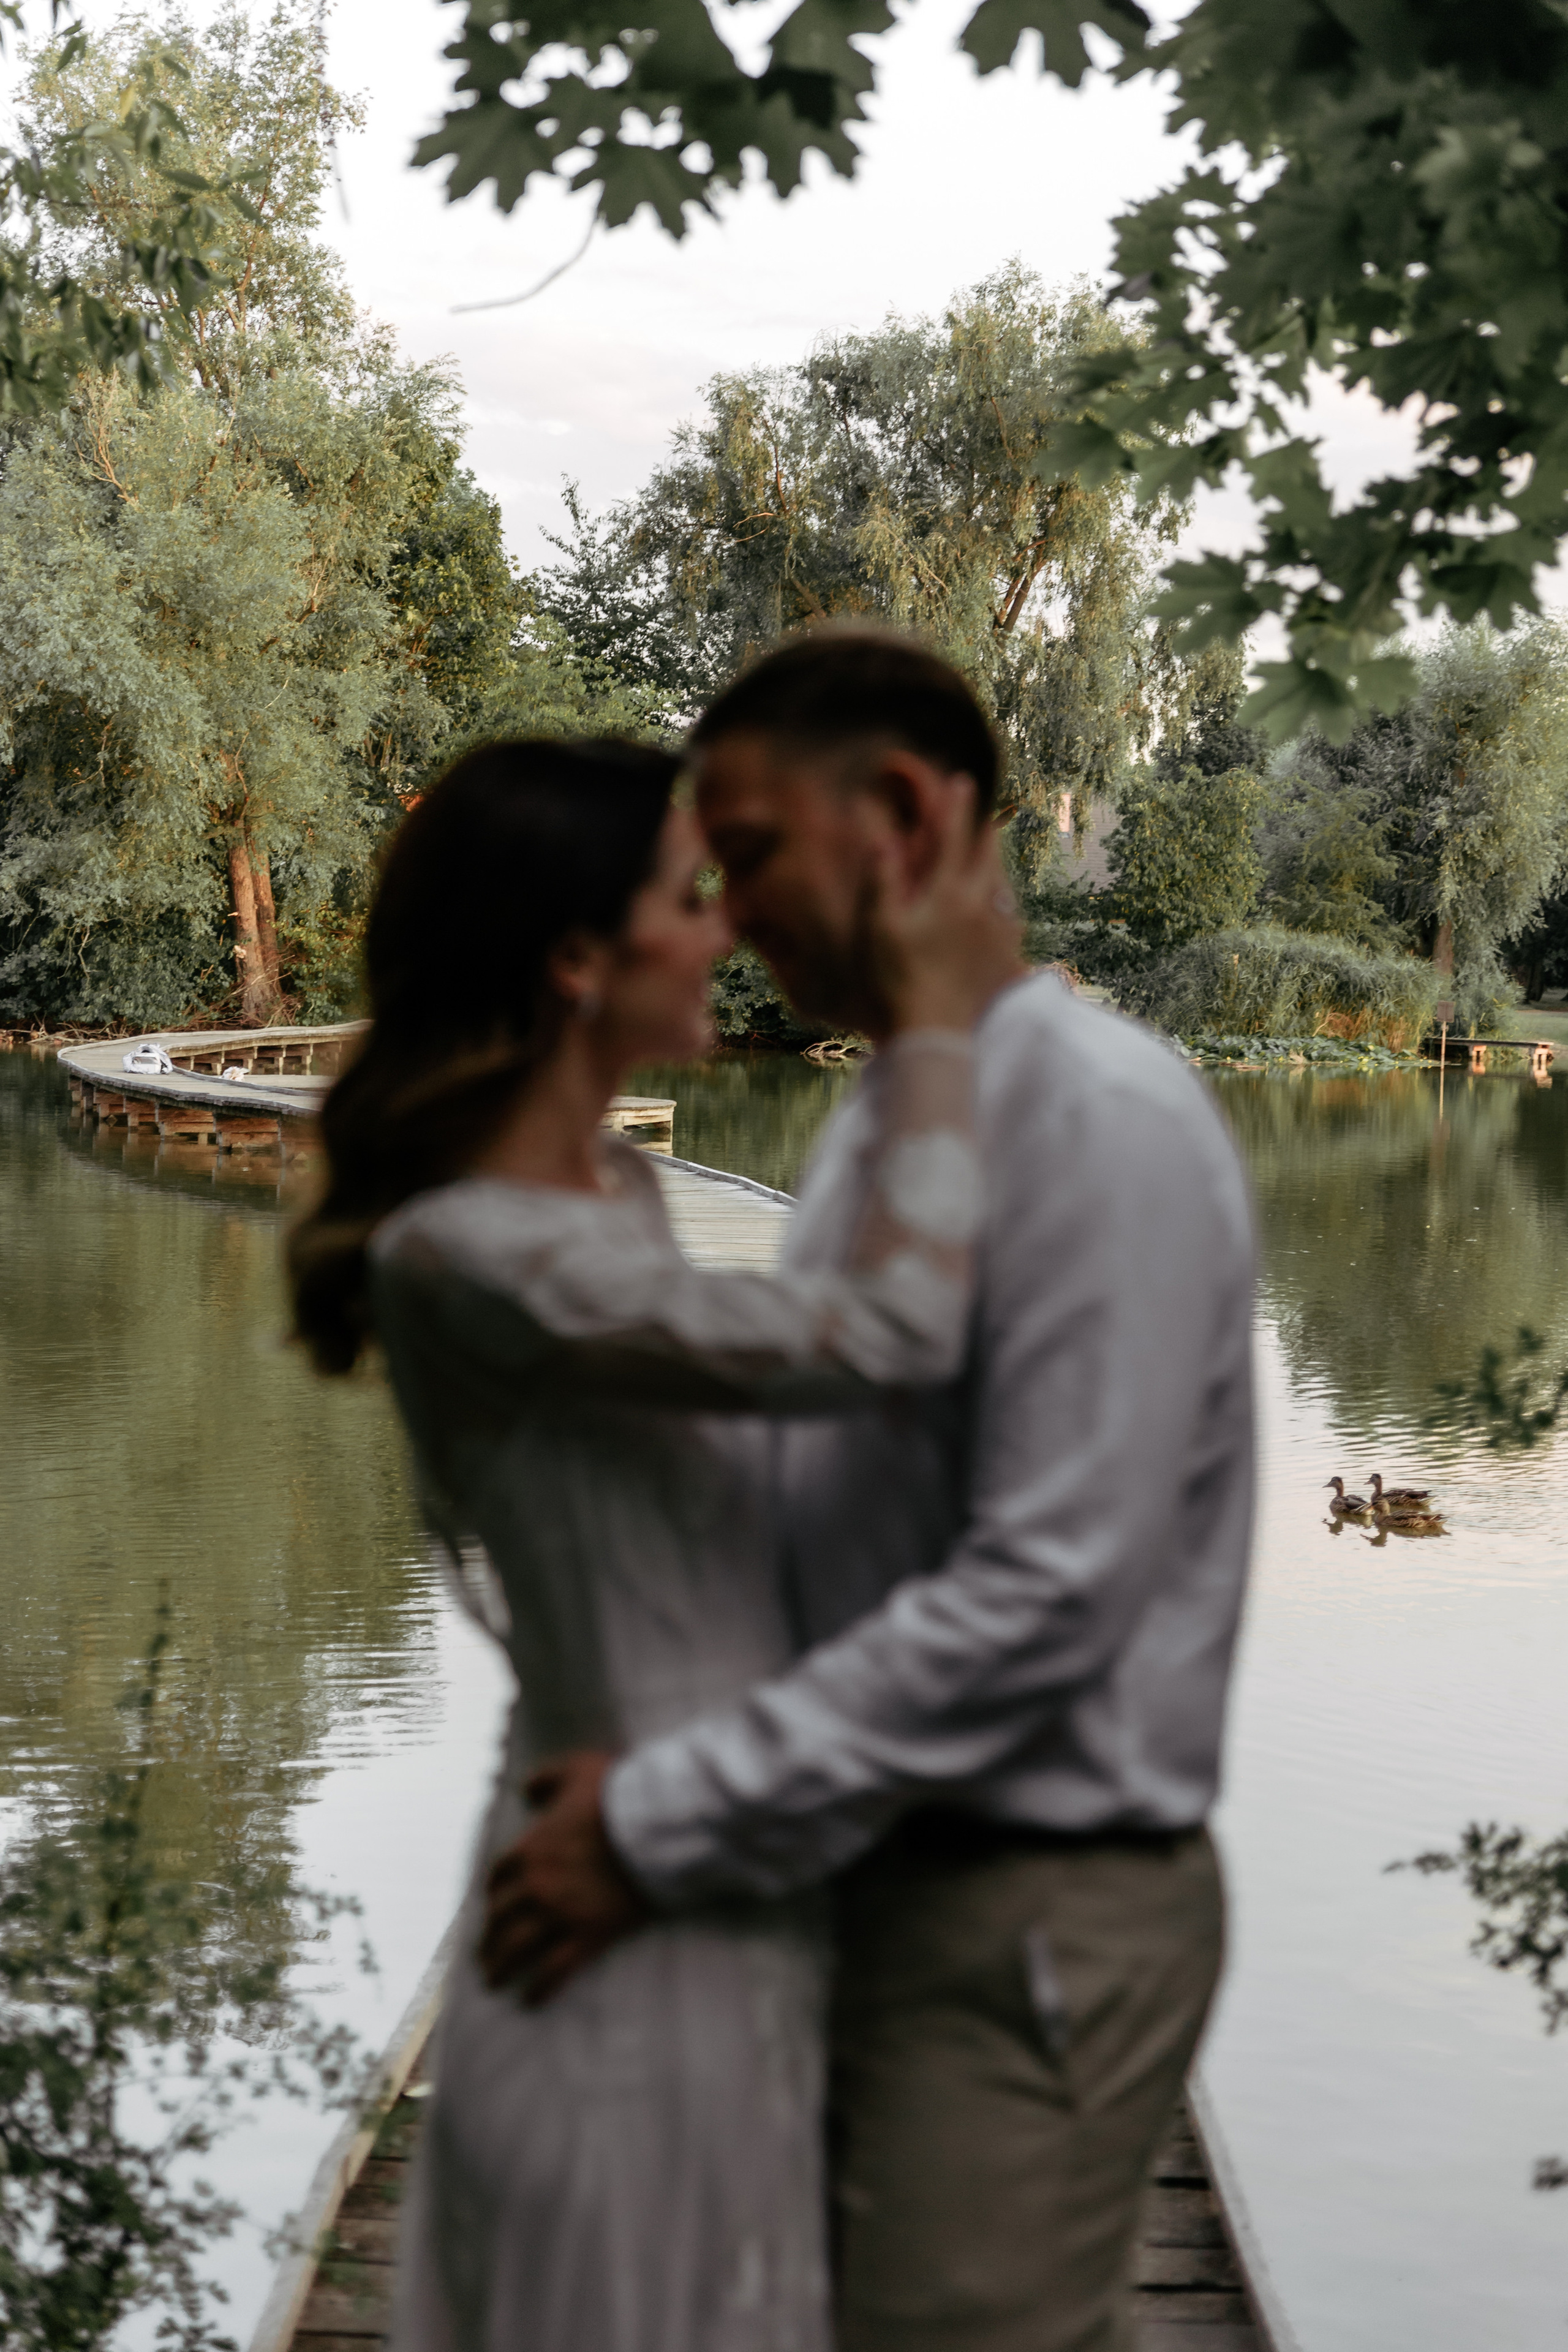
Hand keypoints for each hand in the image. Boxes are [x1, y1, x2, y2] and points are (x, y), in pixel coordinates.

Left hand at [479, 1749, 649, 2004]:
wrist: (654, 1823)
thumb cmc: (616, 1792)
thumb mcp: (574, 1769)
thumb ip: (545, 1778)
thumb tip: (526, 1791)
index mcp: (531, 1848)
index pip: (499, 1878)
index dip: (494, 1894)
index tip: (494, 1906)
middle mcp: (537, 1885)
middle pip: (500, 1918)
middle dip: (489, 1937)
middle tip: (484, 1954)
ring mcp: (561, 1913)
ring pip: (518, 1948)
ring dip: (501, 1967)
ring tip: (494, 1981)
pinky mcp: (589, 1934)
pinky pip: (555, 1969)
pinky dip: (539, 1988)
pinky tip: (530, 2000)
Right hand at [867, 777, 1021, 1034]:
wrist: (937, 1031)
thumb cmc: (899, 980)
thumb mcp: (879, 927)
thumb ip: (882, 879)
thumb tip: (882, 837)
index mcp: (947, 894)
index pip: (953, 839)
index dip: (955, 808)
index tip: (962, 781)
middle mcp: (979, 906)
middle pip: (988, 858)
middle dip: (986, 832)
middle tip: (987, 816)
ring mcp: (996, 933)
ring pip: (1003, 887)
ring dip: (998, 867)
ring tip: (993, 858)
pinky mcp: (1004, 958)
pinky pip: (1010, 921)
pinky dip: (1005, 905)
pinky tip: (1003, 909)